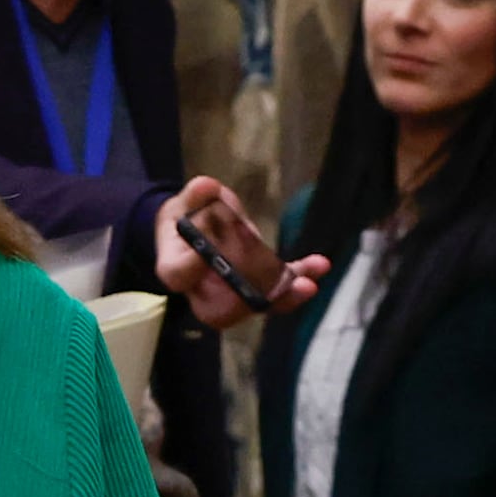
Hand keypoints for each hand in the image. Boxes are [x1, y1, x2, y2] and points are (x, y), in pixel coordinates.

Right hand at [154, 178, 323, 328]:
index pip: (180, 275)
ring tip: (307, 285)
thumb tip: (206, 187)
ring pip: (255, 302)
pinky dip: (298, 277)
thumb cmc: (186, 215)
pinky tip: (319, 267)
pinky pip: (277, 286)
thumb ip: (194, 195)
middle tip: (274, 290)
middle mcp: (202, 289)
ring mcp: (232, 290)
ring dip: (284, 296)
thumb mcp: (183, 200)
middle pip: (220, 308)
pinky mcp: (255, 280)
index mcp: (176, 266)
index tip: (208, 254)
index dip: (193, 269)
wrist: (199, 224)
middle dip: (249, 300)